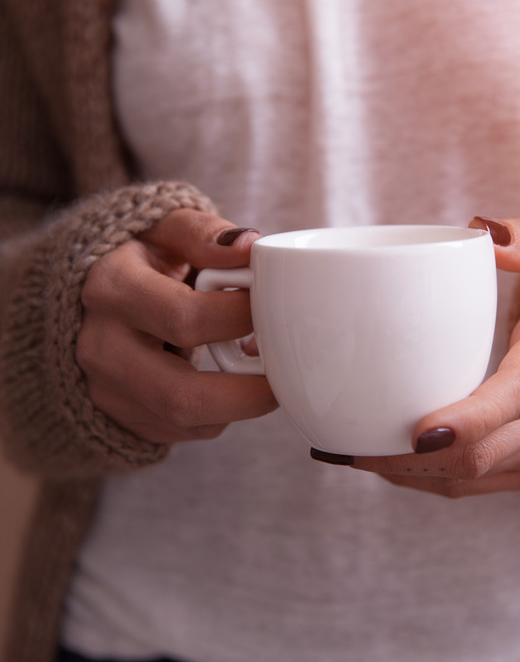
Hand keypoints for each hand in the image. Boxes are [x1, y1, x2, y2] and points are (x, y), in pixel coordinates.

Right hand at [76, 209, 276, 442]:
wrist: (94, 295)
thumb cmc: (143, 258)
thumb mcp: (165, 229)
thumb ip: (203, 233)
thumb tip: (250, 246)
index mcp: (111, 289)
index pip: (183, 316)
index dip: (239, 317)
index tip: (271, 304)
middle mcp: (100, 347)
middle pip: (180, 393)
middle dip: (247, 390)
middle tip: (283, 366)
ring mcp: (106, 390)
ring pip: (184, 421)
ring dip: (238, 404)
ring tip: (263, 372)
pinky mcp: (123, 417)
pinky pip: (183, 431)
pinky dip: (220, 413)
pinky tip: (232, 381)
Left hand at [350, 218, 519, 497]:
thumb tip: (485, 233)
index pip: (517, 396)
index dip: (469, 420)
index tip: (418, 431)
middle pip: (486, 451)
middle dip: (416, 458)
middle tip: (355, 445)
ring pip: (474, 478)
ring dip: (413, 474)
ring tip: (356, 455)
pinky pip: (476, 486)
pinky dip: (427, 480)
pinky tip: (387, 462)